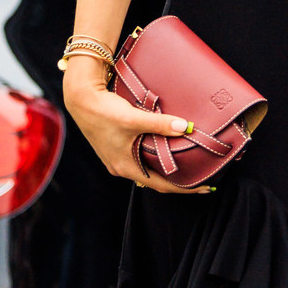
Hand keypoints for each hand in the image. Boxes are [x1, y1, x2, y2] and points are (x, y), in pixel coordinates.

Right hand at [63, 63, 208, 195]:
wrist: (81, 99)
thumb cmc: (103, 111)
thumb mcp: (134, 119)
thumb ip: (160, 124)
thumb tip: (186, 127)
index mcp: (126, 168)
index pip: (162, 186)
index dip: (185, 189)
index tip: (206, 188)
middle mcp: (121, 167)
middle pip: (157, 181)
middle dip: (180, 181)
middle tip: (202, 178)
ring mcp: (118, 158)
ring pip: (149, 169)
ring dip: (168, 168)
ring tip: (189, 166)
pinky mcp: (117, 147)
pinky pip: (141, 158)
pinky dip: (156, 158)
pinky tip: (167, 150)